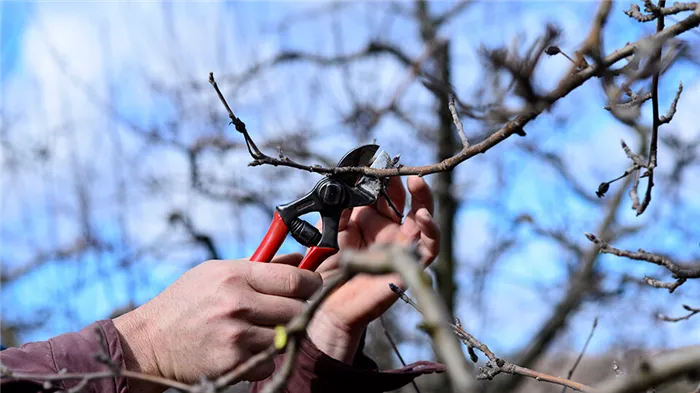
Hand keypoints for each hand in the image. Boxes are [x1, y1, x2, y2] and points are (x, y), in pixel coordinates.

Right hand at [113, 255, 320, 391]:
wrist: (149, 342)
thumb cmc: (185, 302)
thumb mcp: (216, 272)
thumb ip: (260, 266)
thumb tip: (299, 258)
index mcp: (235, 276)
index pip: (294, 279)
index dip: (312, 284)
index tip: (314, 287)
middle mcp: (237, 303)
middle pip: (297, 309)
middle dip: (301, 310)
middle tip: (292, 311)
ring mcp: (236, 335)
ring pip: (287, 336)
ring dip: (282, 335)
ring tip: (263, 329)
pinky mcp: (232, 363)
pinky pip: (269, 362)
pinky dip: (264, 358)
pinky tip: (246, 349)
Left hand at [308, 176, 438, 362]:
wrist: (327, 302)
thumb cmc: (328, 267)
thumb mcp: (329, 229)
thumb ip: (339, 207)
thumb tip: (347, 182)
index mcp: (370, 220)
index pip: (382, 192)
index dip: (382, 176)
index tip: (377, 159)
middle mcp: (388, 230)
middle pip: (405, 201)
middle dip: (402, 182)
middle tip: (395, 167)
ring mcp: (401, 247)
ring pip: (424, 219)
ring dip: (424, 199)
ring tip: (416, 182)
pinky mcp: (410, 265)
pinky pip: (429, 248)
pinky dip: (432, 232)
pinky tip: (423, 217)